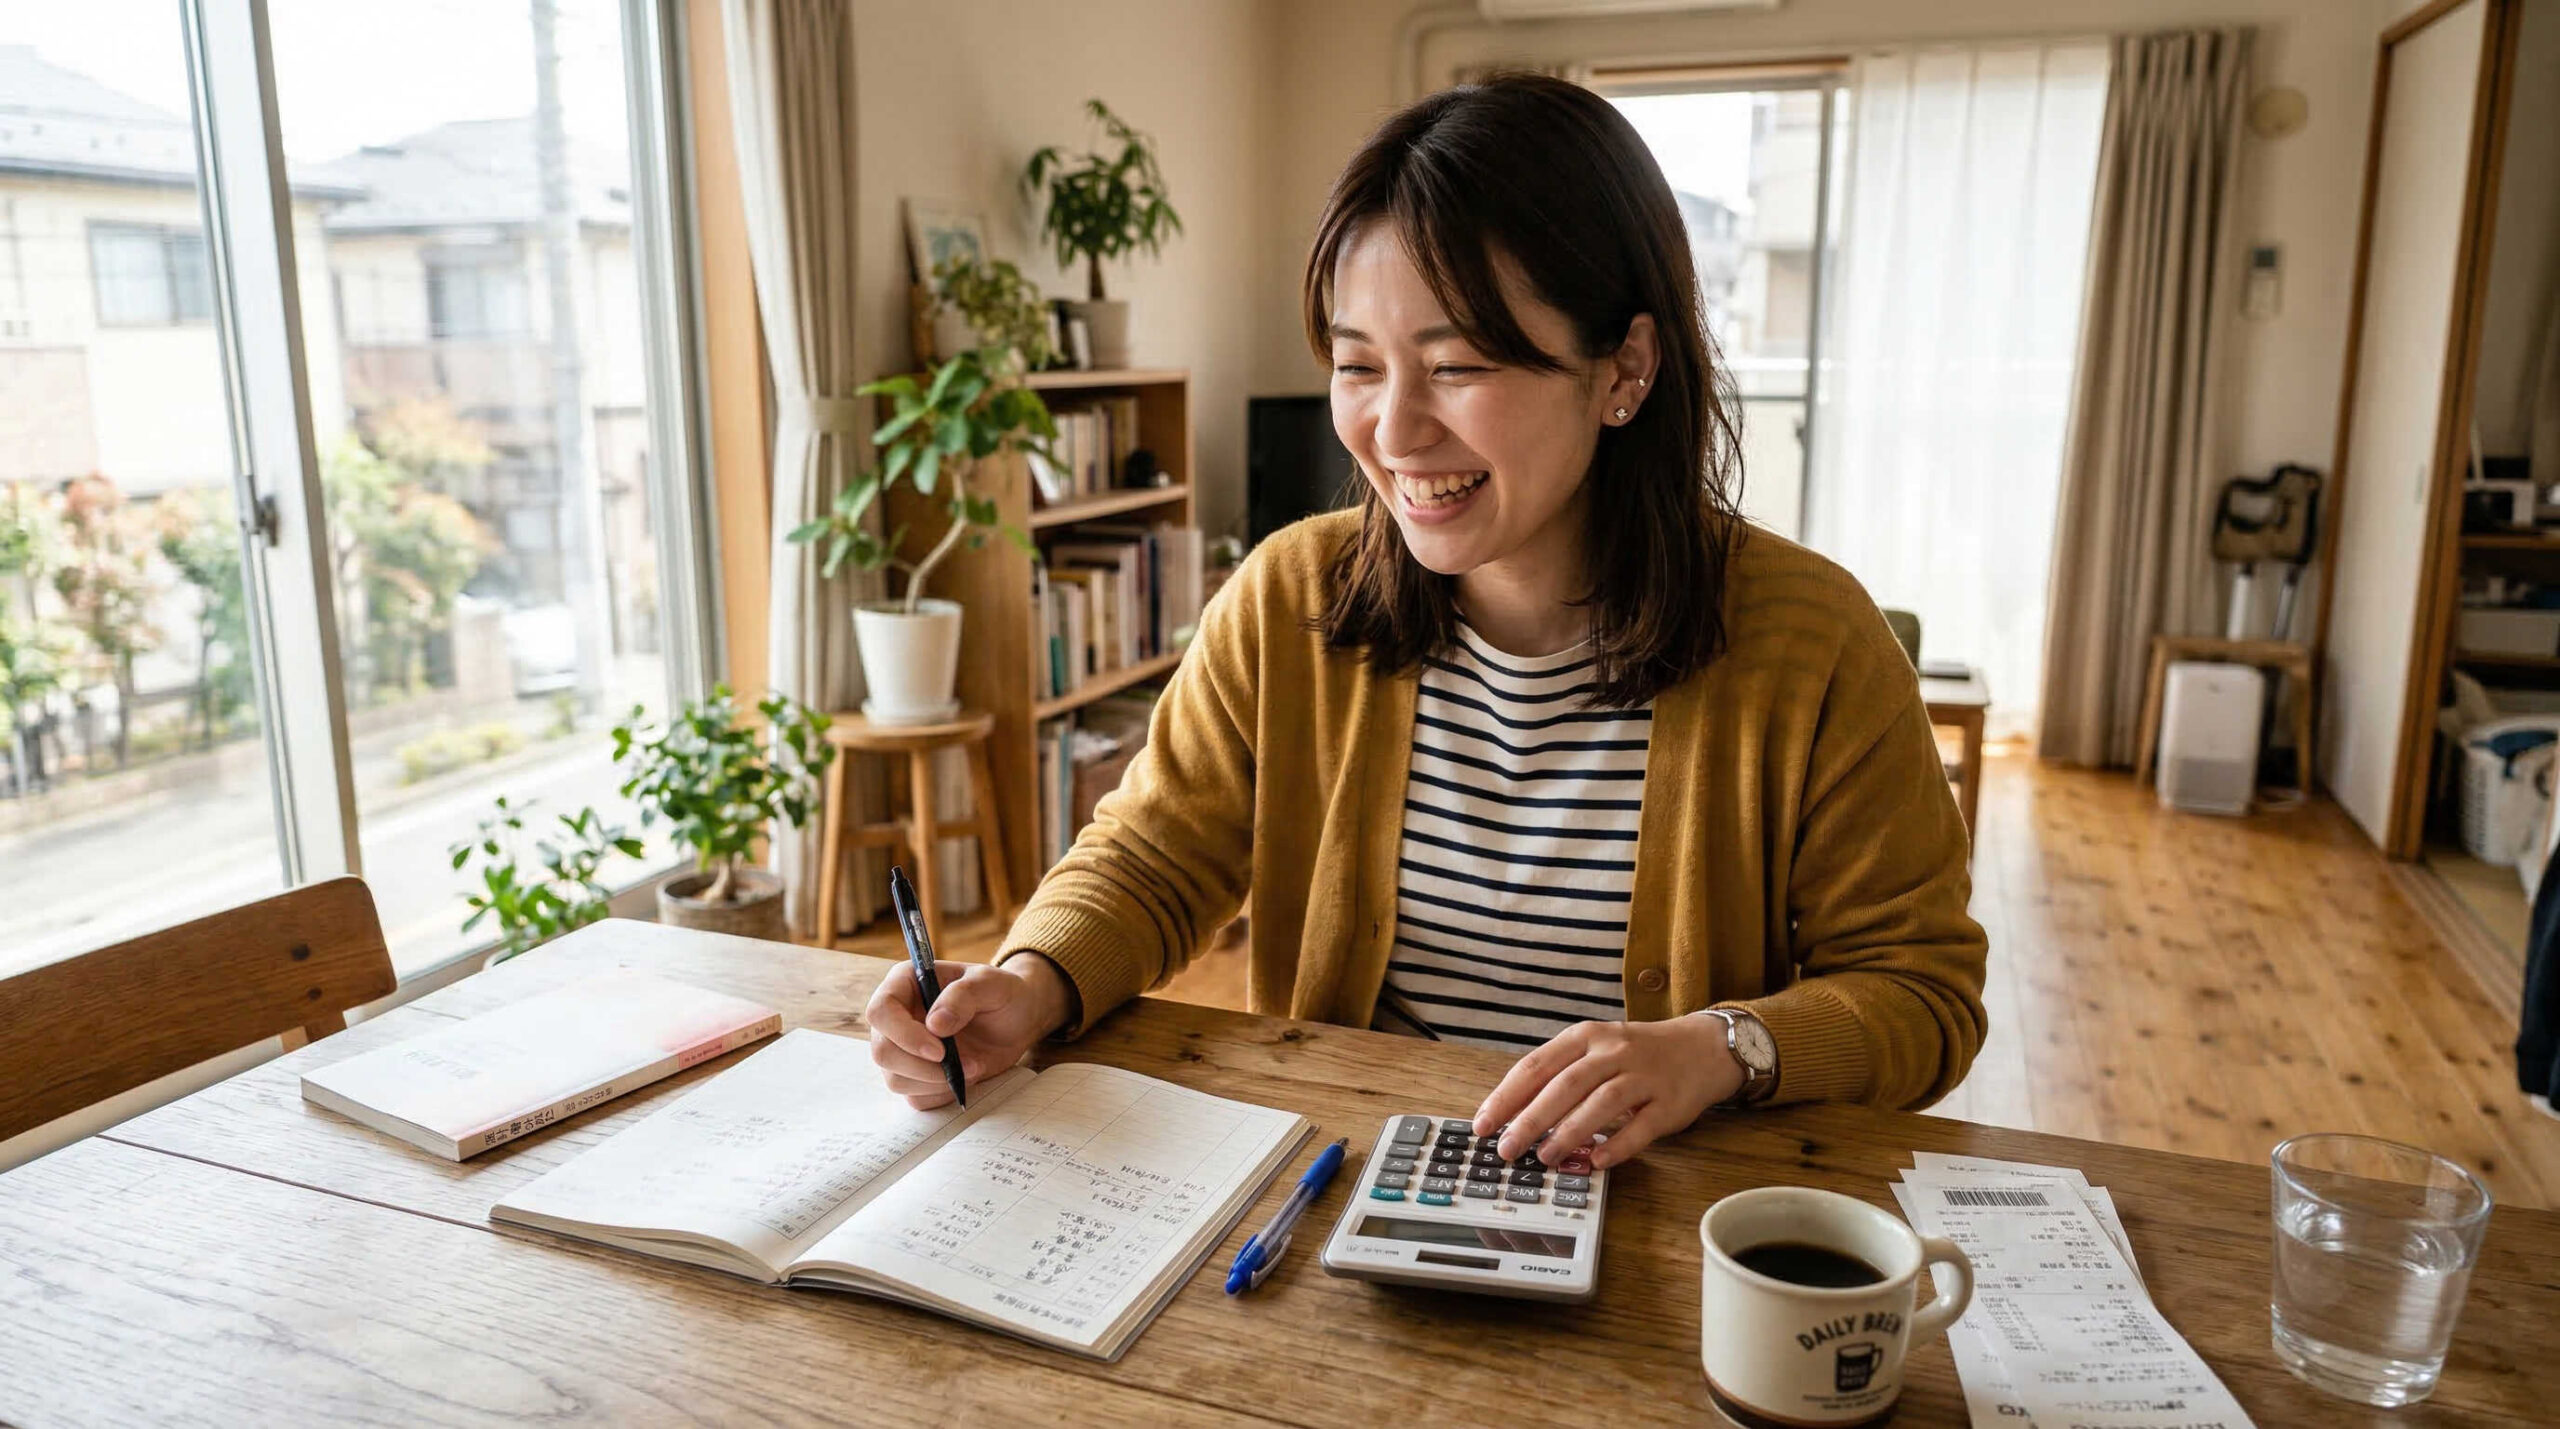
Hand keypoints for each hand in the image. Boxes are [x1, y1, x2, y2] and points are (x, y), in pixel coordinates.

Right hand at [866, 954, 1072, 1109]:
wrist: (1016, 1021)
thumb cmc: (1002, 994)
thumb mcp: (992, 983)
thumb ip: (964, 995)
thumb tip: (934, 1024)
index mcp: (905, 983)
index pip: (881, 1011)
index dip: (904, 1034)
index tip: (939, 1050)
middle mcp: (897, 1017)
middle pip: (882, 1052)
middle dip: (923, 1067)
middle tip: (967, 1064)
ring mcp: (903, 1049)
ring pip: (896, 1079)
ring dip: (937, 1082)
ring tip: (974, 1067)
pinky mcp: (916, 1076)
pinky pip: (916, 1097)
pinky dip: (943, 1094)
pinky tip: (966, 1078)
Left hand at [1471, 1017, 1745, 1169]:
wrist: (1702, 1047)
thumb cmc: (1635, 1055)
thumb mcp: (1594, 1051)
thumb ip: (1558, 1078)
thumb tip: (1512, 1118)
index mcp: (1584, 1037)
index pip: (1535, 1066)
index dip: (1506, 1097)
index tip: (1482, 1125)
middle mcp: (1612, 1051)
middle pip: (1564, 1085)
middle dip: (1530, 1119)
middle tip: (1507, 1149)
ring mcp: (1643, 1075)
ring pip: (1601, 1102)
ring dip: (1570, 1132)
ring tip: (1546, 1158)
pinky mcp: (1670, 1102)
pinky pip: (1641, 1126)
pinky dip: (1617, 1144)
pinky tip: (1596, 1161)